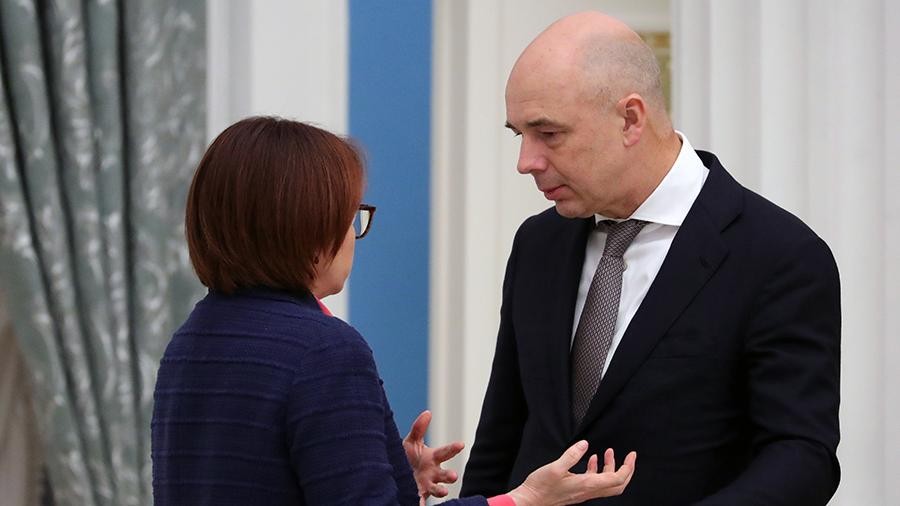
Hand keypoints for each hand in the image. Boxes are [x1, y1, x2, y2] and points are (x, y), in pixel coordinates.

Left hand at [404, 410, 464, 498]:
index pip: (445, 452)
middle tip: (454, 476)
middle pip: (445, 474)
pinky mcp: (418, 495)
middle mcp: (433, 473)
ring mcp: (427, 485)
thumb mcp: (412, 442)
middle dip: (450, 475)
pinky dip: (422, 503)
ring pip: (437, 489)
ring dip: (441, 490)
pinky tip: (421, 504)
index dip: (453, 448)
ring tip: (444, 491)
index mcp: (433, 458)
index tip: (461, 444)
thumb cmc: (409, 458)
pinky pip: (422, 500)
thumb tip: (427, 412)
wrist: (397, 475)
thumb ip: (419, 428)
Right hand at [508, 441, 635, 505]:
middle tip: (629, 456)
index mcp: (587, 485)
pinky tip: (592, 459)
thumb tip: (585, 444)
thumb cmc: (541, 486)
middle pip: (617, 485)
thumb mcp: (555, 467)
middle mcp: (588, 490)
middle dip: (626, 470)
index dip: (627, 467)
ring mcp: (583, 492)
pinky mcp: (577, 491)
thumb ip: (571, 455)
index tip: (631, 454)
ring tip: (607, 452)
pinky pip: (595, 482)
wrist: (531, 501)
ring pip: (607, 484)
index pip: (616, 479)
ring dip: (611, 468)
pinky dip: (598, 471)